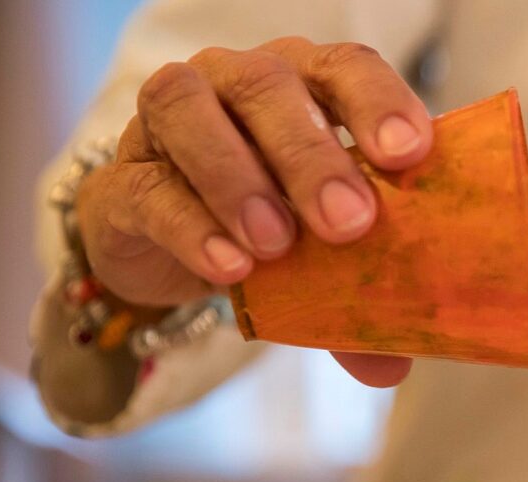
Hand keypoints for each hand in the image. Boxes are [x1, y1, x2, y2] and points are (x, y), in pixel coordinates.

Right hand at [75, 37, 427, 386]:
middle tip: (349, 222)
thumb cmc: (273, 227)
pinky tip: (228, 268)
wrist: (177, 249)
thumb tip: (392, 367)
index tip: (407, 153)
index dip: (377, 101)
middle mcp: (234, 85)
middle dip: (311, 155)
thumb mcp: (325, 256)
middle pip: (268, 86)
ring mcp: (166, 124)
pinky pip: (148, 189)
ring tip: (277, 245)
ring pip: (190, 112)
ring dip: (238, 178)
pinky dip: (189, 226)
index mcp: (305, 86)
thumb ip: (358, 299)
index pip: (344, 67)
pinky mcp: (120, 182)